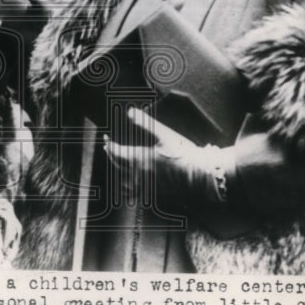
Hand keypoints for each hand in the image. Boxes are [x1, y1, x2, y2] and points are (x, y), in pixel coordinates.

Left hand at [103, 108, 233, 201]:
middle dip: (111, 156)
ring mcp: (145, 185)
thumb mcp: (162, 133)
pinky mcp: (154, 192)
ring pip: (124, 181)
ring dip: (118, 172)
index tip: (106, 139)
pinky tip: (133, 181)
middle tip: (109, 148)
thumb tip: (130, 112)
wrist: (198, 173)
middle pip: (117, 166)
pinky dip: (129, 185)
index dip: (109, 145)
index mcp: (137, 159)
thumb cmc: (181, 153)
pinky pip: (135, 192)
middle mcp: (138, 174)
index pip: (116, 153)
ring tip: (117, 165)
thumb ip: (144, 122)